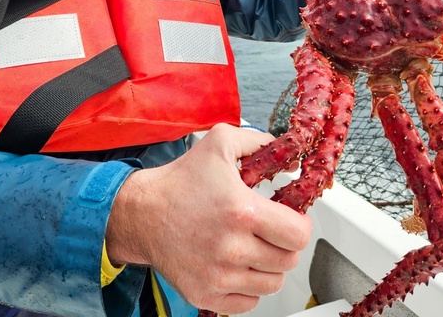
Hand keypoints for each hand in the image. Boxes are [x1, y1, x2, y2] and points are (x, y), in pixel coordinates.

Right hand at [105, 124, 311, 313]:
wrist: (142, 212)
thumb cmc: (180, 181)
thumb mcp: (220, 143)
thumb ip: (260, 142)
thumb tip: (291, 160)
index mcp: (241, 211)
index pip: (299, 235)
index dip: (300, 225)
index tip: (291, 219)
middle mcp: (231, 248)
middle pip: (288, 261)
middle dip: (284, 243)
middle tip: (269, 231)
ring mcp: (218, 276)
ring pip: (272, 284)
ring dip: (268, 266)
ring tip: (251, 246)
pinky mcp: (205, 294)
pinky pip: (249, 302)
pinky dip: (248, 287)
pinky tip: (236, 265)